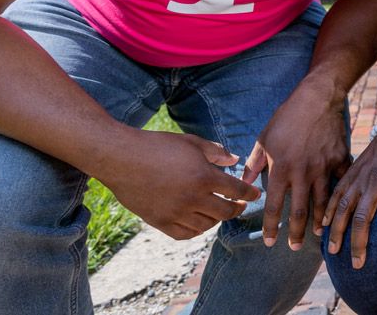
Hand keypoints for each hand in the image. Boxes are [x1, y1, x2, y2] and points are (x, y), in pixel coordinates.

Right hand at [101, 130, 259, 239]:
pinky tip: (199, 222)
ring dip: (217, 219)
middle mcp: (192, 199)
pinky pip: (185, 234)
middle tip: (240, 205)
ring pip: (207, 225)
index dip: (249, 193)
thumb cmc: (158, 145)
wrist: (121, 158)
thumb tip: (235, 159)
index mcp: (204, 177)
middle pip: (225, 212)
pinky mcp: (159, 222)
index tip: (255, 194)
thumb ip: (217, 152)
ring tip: (219, 211)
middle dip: (237, 209)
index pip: (236, 191)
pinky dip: (196, 230)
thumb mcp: (192, 142)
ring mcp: (175, 213)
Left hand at [242, 78, 348, 249]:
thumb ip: (254, 164)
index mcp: (281, 168)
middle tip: (295, 247)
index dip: (271, 226)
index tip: (269, 242)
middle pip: (300, 211)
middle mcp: (302, 172)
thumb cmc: (287, 117)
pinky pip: (342, 182)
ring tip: (319, 235)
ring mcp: (324, 167)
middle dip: (297, 232)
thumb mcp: (264, 138)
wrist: (317, 98)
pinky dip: (342, 196)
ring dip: (320, 221)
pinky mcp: (340, 159)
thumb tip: (243, 184)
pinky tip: (342, 208)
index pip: (274, 206)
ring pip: (323, 202)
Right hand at [322, 125, 376, 267]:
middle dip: (359, 243)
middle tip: (358, 264)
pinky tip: (324, 226)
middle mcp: (373, 180)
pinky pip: (335, 193)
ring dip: (337, 230)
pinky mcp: (350, 171)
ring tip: (333, 251)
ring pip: (342, 207)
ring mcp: (358, 176)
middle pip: (361, 218)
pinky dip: (328, 210)